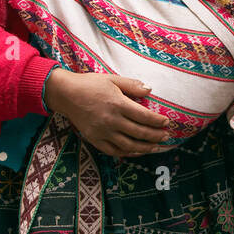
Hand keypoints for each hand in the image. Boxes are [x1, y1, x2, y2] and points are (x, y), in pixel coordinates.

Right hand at [44, 70, 170, 156]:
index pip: (144, 116)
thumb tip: (150, 90)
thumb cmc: (90, 84)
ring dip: (145, 148)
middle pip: (139, 132)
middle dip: (156, 136)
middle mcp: (112, 120)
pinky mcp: (95, 139)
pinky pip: (113, 151)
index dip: (157, 121)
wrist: (66, 94)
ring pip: (129, 145)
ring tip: (156, 147)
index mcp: (118, 104)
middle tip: (166, 136)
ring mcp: (103, 132)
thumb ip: (132, 85)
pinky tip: (136, 152)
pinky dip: (127, 153)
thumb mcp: (112, 79)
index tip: (167, 122)